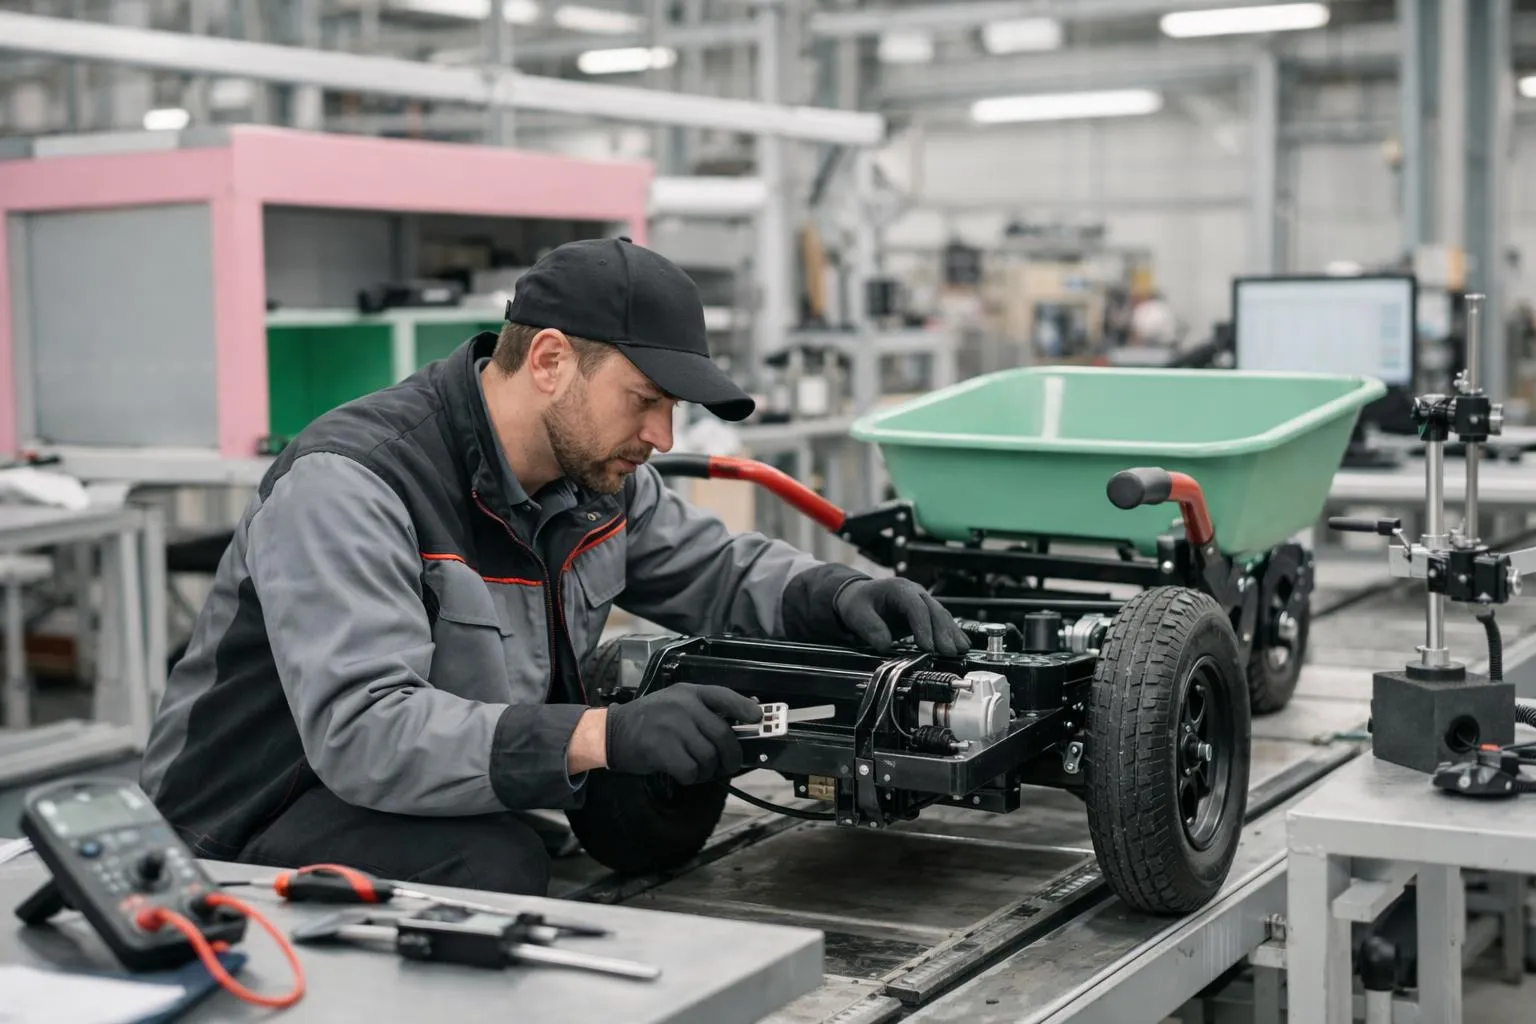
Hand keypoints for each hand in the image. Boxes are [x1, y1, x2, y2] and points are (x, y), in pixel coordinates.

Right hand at [604, 684, 762, 785]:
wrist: (612, 732)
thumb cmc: (649, 721)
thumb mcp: (675, 704)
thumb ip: (703, 711)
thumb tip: (740, 723)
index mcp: (688, 693)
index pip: (723, 696)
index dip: (744, 708)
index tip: (758, 718)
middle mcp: (682, 706)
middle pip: (722, 735)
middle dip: (731, 756)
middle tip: (729, 766)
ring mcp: (672, 727)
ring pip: (709, 756)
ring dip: (708, 770)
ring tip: (698, 769)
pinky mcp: (662, 749)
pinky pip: (691, 770)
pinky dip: (692, 777)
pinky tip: (683, 774)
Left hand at [833, 577, 969, 655]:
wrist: (860, 597)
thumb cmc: (858, 603)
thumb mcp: (856, 613)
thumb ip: (870, 627)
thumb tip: (884, 645)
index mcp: (899, 588)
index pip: (916, 607)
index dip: (923, 627)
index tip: (927, 647)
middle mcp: (915, 592)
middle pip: (934, 611)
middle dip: (943, 633)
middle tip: (949, 652)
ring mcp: (923, 601)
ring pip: (942, 615)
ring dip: (952, 634)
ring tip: (960, 651)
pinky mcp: (926, 612)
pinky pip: (942, 621)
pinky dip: (952, 633)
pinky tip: (962, 645)